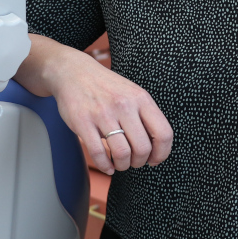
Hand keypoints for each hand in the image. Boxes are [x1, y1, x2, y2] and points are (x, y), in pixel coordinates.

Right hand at [16, 34, 172, 174]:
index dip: (161, 153)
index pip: (163, 133)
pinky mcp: (83, 122)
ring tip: (119, 162)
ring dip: (122, 165)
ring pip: (122, 153)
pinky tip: (106, 165)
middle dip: (139, 162)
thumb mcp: (132, 93)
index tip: (154, 159)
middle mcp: (124, 105)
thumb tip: (157, 147)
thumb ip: (145, 116)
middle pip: (142, 148)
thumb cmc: (106, 87)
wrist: (74, 72)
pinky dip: (105, 166)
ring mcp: (102, 114)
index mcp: (141, 98)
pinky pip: (98, 154)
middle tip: (134, 162)